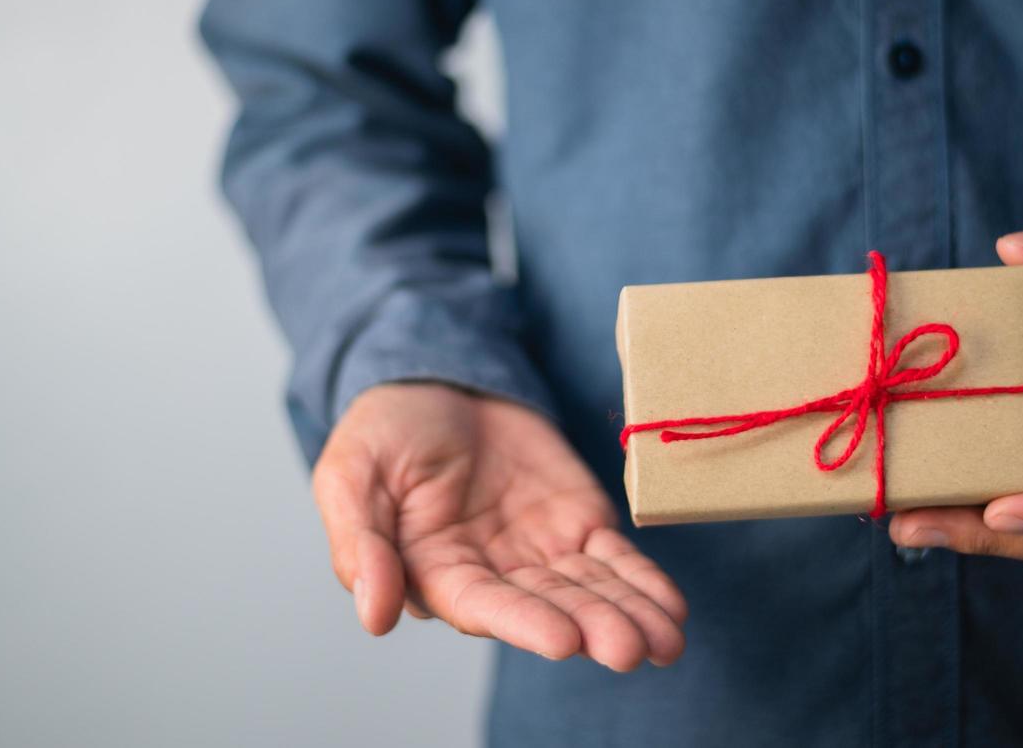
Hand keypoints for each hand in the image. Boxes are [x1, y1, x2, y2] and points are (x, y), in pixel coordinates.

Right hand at [311, 382, 686, 669]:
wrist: (438, 375)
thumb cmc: (383, 431)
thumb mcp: (350, 475)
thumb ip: (362, 544)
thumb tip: (374, 617)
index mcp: (435, 570)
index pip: (484, 605)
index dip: (525, 623)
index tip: (564, 640)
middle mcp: (494, 572)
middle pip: (548, 606)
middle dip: (591, 627)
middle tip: (629, 648)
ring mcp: (540, 549)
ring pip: (590, 590)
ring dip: (628, 616)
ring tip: (665, 642)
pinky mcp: (577, 520)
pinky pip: (614, 557)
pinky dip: (643, 581)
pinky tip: (671, 609)